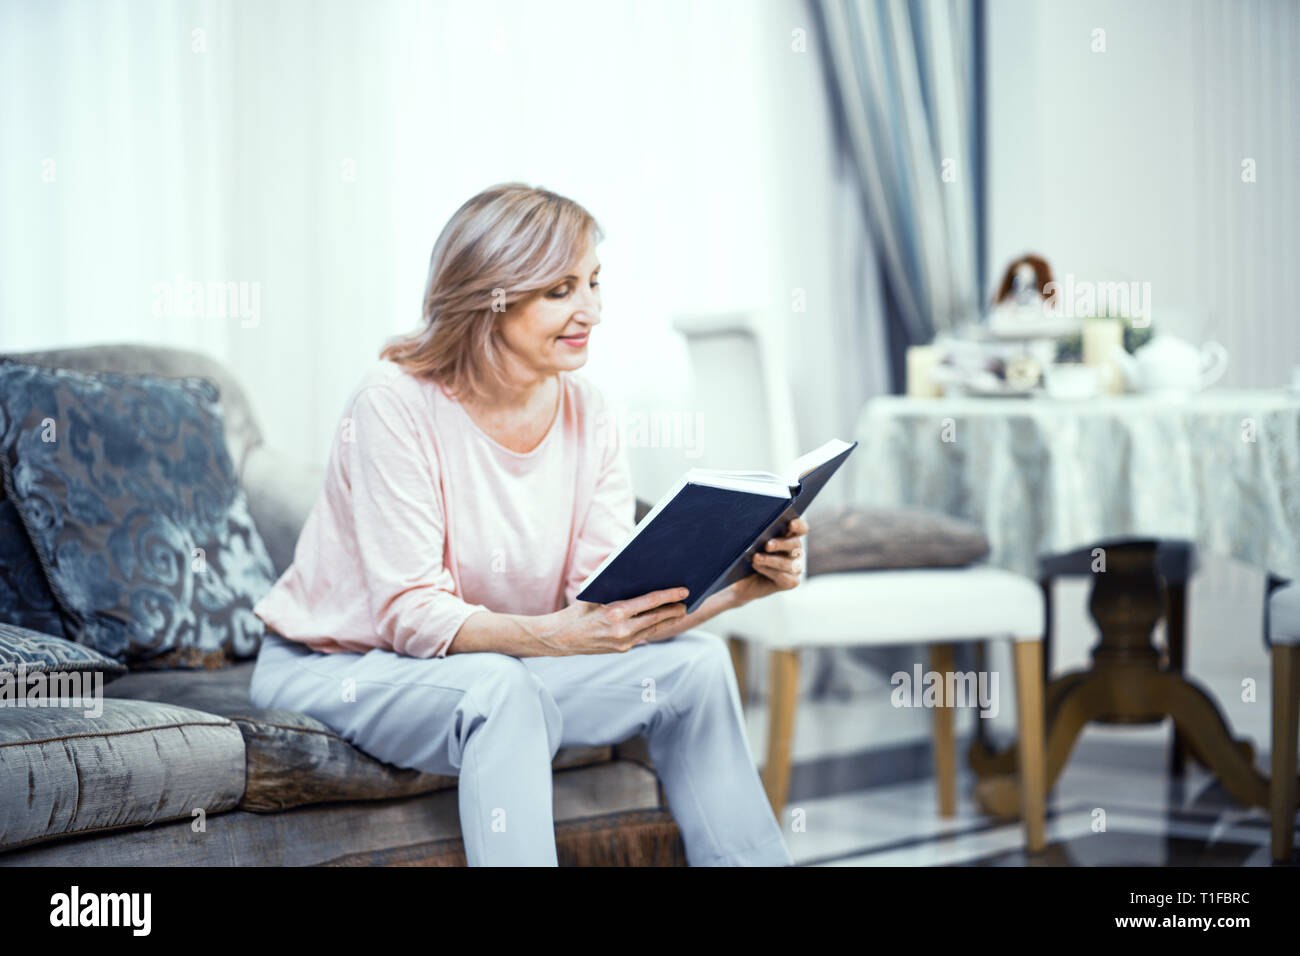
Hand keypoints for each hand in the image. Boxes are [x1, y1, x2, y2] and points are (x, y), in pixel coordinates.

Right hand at [530, 587, 689, 654]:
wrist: (561, 638)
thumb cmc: (577, 611)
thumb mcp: (595, 594)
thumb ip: (615, 585)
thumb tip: (637, 571)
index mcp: (615, 612)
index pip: (650, 602)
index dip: (670, 596)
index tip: (684, 591)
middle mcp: (622, 629)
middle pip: (657, 618)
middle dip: (674, 610)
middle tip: (687, 603)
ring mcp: (623, 642)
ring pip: (653, 629)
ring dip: (667, 620)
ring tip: (679, 612)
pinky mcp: (622, 649)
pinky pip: (643, 636)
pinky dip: (654, 627)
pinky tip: (661, 622)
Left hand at [732, 516, 808, 604]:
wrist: (741, 582)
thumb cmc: (746, 557)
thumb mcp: (750, 543)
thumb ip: (757, 535)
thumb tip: (754, 529)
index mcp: (789, 536)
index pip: (801, 528)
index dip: (798, 525)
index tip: (790, 524)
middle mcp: (794, 551)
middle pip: (795, 544)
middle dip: (780, 543)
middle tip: (767, 545)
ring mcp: (795, 567)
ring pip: (787, 562)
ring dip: (770, 560)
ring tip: (755, 558)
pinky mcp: (791, 582)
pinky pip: (782, 576)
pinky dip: (768, 570)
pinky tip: (757, 567)